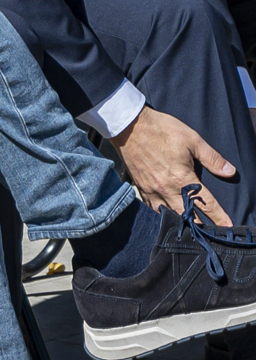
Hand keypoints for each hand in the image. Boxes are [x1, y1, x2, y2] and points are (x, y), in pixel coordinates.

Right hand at [109, 104, 234, 222]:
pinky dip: (162, 214)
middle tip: (211, 233)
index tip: (228, 227)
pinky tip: (167, 216)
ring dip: (180, 222)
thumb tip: (230, 172)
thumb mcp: (192, 140)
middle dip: (201, 225)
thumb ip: (212, 158)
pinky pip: (152, 208)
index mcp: (182, 178)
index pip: (206, 203)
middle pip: (187, 215)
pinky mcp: (141, 187)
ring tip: (191, 229)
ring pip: (168, 215)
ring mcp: (152, 189)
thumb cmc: (161, 130)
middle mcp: (166, 188)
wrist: (129, 126)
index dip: (219, 216)